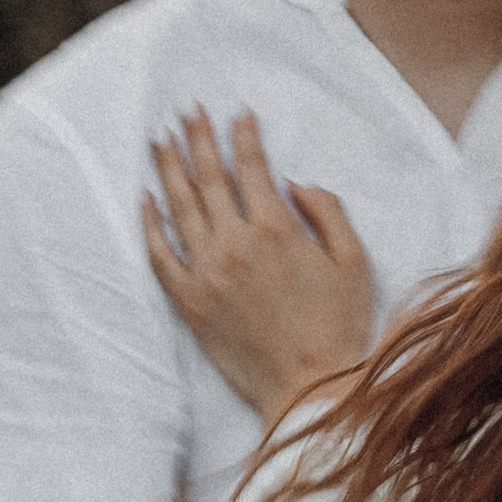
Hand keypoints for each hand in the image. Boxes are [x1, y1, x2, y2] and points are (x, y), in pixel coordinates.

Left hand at [141, 109, 376, 423]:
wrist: (310, 391)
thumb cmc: (339, 326)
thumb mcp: (354, 261)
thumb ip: (327, 211)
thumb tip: (293, 184)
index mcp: (277, 229)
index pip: (251, 167)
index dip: (243, 136)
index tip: (238, 114)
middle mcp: (235, 244)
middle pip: (208, 177)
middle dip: (197, 138)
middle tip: (187, 110)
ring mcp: (207, 274)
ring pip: (180, 207)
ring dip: (169, 167)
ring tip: (160, 138)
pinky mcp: (190, 303)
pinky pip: (161, 255)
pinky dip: (150, 224)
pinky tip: (147, 199)